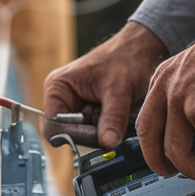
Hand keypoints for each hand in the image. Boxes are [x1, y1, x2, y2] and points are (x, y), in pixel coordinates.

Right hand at [43, 22, 167, 148]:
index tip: (99, 136)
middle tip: (113, 129)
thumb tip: (108, 144)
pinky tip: (118, 119)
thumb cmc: (127, 61)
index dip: (74, 136)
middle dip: (89, 135)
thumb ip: (112, 118)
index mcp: (57, 88)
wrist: (141, 51)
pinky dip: (106, 130)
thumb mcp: (119, 91)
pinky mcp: (88, 113)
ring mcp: (75, 107)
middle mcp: (62, 99)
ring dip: (100, 133)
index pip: (53, 127)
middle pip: (66, 134)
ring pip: (81, 136)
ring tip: (117, 119)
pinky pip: (92, 132)